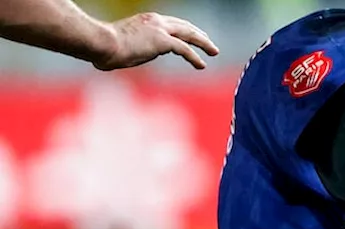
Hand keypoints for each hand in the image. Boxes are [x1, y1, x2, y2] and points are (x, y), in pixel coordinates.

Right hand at [93, 12, 218, 70]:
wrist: (101, 43)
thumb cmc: (103, 47)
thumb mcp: (120, 45)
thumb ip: (129, 49)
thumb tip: (122, 58)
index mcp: (146, 20)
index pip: (171, 23)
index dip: (184, 30)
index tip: (192, 37)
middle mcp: (156, 21)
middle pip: (184, 26)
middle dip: (198, 34)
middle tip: (209, 43)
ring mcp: (160, 29)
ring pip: (189, 34)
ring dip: (204, 43)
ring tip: (214, 51)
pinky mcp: (162, 41)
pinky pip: (185, 49)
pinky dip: (195, 57)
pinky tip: (202, 65)